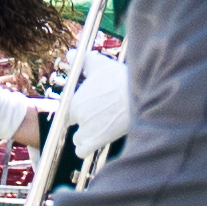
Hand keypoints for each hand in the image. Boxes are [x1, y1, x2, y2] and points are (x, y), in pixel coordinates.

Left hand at [54, 45, 132, 160]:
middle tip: (99, 116)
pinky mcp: (97, 141)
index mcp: (75, 99)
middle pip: (73, 123)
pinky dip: (87, 148)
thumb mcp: (98, 63)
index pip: (68, 109)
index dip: (77, 109)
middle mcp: (77, 116)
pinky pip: (82, 151)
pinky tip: (97, 141)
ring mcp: (86, 130)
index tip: (89, 107)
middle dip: (84, 121)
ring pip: (78, 139)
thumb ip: (81, 60)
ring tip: (101, 128)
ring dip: (85, 136)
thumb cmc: (119, 78)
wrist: (138, 93)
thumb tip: (70, 53)